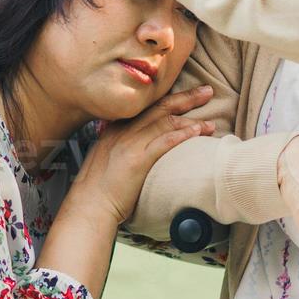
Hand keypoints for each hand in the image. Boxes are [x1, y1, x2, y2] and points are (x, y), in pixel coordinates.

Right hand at [67, 85, 215, 224]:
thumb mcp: (105, 158)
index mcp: (115, 129)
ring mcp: (129, 144)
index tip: (187, 94)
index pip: (146, 107)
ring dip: (191, 120)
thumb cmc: (97, 189)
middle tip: (207, 91)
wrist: (87, 207)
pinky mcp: (136, 160)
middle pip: (159, 108)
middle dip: (186, 98)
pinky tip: (197, 132)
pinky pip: (163, 142)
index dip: (169, 98)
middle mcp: (122, 132)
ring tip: (210, 122)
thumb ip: (120, 146)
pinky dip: (182, 135)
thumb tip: (137, 146)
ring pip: (165, 122)